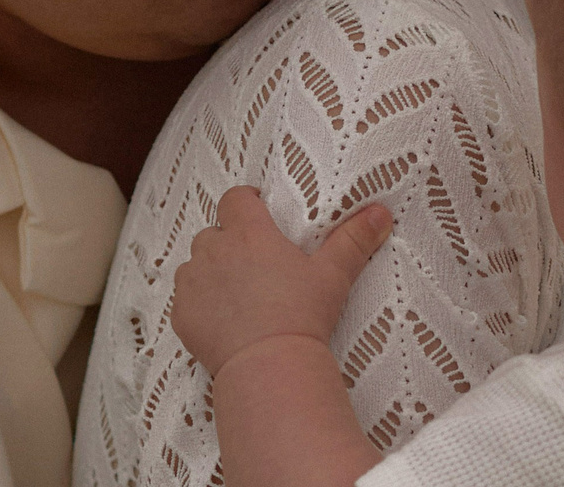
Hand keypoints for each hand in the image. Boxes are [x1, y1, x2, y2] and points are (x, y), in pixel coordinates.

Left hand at [170, 185, 393, 378]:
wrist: (268, 366)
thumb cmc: (302, 316)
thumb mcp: (333, 275)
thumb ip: (354, 239)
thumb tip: (381, 213)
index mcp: (249, 233)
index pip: (235, 197)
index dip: (245, 201)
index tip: (258, 211)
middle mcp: (215, 250)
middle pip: (214, 231)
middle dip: (228, 241)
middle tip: (253, 263)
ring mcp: (194, 282)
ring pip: (195, 263)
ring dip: (210, 270)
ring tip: (236, 292)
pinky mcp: (182, 314)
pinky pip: (184, 298)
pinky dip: (198, 303)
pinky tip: (221, 319)